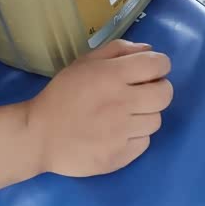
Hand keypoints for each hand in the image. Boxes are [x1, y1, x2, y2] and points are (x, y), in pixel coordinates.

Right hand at [24, 40, 172, 176]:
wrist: (38, 136)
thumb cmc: (63, 94)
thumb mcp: (86, 62)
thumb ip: (119, 50)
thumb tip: (150, 50)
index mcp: (113, 76)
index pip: (158, 65)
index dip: (159, 65)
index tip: (149, 71)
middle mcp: (122, 102)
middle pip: (166, 94)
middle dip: (159, 90)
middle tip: (142, 93)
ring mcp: (122, 132)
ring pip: (157, 119)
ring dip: (145, 115)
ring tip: (125, 115)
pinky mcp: (120, 155)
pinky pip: (145, 142)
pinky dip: (136, 137)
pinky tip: (118, 133)